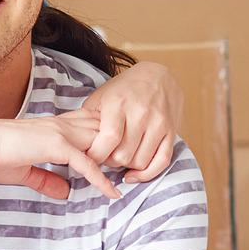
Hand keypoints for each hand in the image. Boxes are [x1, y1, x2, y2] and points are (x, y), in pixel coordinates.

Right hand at [0, 111, 123, 200]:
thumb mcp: (24, 171)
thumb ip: (46, 180)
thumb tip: (65, 193)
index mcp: (56, 126)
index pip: (92, 127)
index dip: (108, 141)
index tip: (120, 158)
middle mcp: (64, 125)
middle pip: (105, 133)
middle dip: (122, 150)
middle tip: (135, 170)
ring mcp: (62, 134)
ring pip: (102, 145)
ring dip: (118, 163)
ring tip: (132, 181)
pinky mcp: (57, 146)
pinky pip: (87, 164)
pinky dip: (101, 180)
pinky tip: (111, 193)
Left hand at [82, 60, 182, 183]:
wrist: (157, 75)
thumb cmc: (124, 89)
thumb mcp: (101, 96)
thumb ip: (89, 121)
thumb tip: (77, 146)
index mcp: (119, 103)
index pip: (108, 140)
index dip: (96, 156)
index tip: (88, 158)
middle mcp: (141, 113)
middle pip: (123, 155)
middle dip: (109, 162)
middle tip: (103, 157)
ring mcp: (159, 123)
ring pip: (140, 161)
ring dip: (126, 167)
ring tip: (117, 159)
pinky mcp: (172, 131)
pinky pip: (162, 161)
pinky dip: (146, 174)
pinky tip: (133, 174)